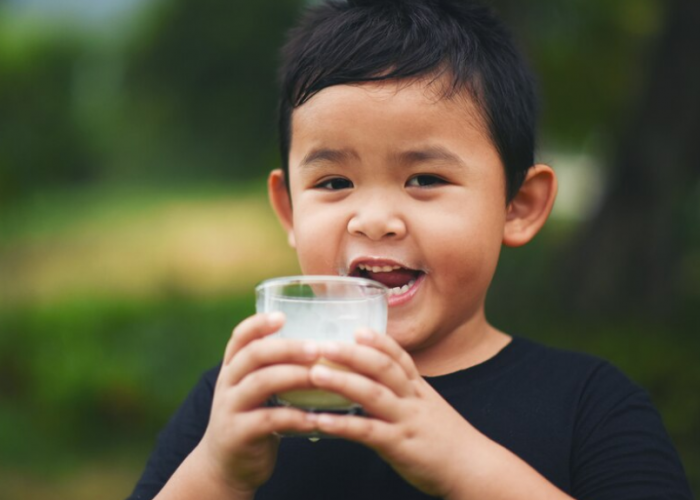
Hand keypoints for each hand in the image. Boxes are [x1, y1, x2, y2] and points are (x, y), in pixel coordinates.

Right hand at [196, 312, 320, 498]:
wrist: (224, 467)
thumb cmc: (252, 419)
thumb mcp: (254, 390)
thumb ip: (274, 369)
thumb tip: (322, 348)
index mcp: (233, 368)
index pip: (240, 337)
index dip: (259, 324)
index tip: (283, 316)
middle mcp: (227, 383)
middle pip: (253, 355)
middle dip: (286, 348)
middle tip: (316, 348)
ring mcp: (229, 408)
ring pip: (260, 383)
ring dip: (293, 377)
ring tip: (320, 376)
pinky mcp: (238, 435)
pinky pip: (268, 420)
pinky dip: (294, 417)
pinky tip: (315, 417)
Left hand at [306, 329, 478, 497]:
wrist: (474, 469)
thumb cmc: (446, 440)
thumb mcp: (428, 408)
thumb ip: (404, 394)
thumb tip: (374, 384)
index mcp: (419, 388)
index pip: (399, 356)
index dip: (378, 341)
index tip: (357, 328)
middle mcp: (413, 399)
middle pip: (383, 367)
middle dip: (353, 353)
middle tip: (323, 345)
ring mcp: (407, 420)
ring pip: (374, 394)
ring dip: (342, 381)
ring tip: (314, 373)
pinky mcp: (400, 446)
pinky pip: (368, 432)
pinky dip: (343, 424)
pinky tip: (320, 421)